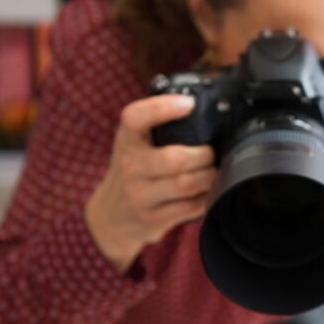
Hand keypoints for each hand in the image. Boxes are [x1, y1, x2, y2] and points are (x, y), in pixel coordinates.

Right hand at [85, 95, 216, 271]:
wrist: (111, 216)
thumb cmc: (134, 171)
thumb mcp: (135, 144)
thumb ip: (159, 126)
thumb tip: (200, 107)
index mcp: (127, 139)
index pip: (136, 117)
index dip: (162, 108)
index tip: (188, 104)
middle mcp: (130, 166)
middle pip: (175, 158)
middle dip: (204, 155)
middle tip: (211, 153)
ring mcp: (139, 195)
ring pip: (186, 184)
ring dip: (209, 177)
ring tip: (212, 172)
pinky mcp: (152, 219)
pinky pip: (190, 207)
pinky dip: (206, 198)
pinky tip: (205, 192)